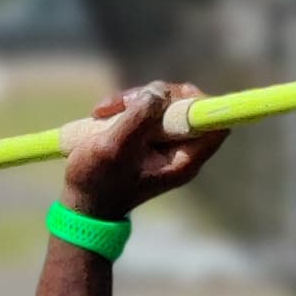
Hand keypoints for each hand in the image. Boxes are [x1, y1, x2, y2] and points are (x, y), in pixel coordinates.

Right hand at [60, 80, 216, 221]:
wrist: (81, 203)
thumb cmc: (96, 182)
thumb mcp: (113, 149)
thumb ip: (137, 120)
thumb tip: (158, 92)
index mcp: (183, 161)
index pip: (214, 124)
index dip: (195, 102)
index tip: (163, 97)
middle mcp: (180, 151)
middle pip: (186, 105)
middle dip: (154, 96)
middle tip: (124, 103)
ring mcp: (165, 144)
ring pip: (164, 102)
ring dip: (134, 99)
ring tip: (102, 112)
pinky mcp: (149, 138)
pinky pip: (148, 109)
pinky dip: (127, 105)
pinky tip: (102, 114)